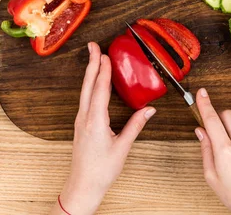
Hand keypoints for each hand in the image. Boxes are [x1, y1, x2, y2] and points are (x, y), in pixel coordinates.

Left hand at [52, 42, 155, 214]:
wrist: (83, 185)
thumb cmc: (101, 170)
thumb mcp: (122, 147)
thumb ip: (135, 126)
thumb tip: (149, 110)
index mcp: (96, 121)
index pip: (100, 89)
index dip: (104, 71)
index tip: (106, 55)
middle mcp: (85, 117)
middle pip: (88, 84)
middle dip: (92, 64)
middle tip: (92, 46)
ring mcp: (81, 120)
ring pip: (84, 90)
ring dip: (90, 73)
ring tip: (94, 58)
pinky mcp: (81, 124)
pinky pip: (84, 99)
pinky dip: (90, 85)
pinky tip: (94, 82)